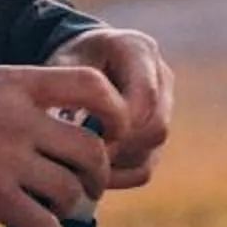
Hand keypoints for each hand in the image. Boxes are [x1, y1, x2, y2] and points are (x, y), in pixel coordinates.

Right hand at [0, 64, 121, 226]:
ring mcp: (7, 160)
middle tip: (90, 185)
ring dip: (73, 207)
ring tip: (61, 210)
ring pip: (70, 190)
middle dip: (98, 175)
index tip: (113, 131)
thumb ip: (27, 99)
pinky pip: (44, 223)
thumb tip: (72, 127)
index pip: (91, 86)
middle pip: (91, 150)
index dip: (115, 111)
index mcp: (18, 84)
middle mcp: (19, 120)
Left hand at [46, 26, 173, 191]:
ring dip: (117, 161)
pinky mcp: (154, 134)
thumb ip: (67, 88)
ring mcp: (164, 106)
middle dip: (120, 146)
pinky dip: (118, 175)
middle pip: (157, 125)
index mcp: (138, 50)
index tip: (86, 136)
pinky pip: (145, 166)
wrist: (84, 59)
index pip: (146, 95)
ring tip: (81, 162)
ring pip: (152, 149)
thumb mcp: (61, 62)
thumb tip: (70, 127)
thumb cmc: (69, 60)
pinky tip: (90, 172)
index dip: (120, 123)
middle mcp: (161, 77)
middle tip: (83, 156)